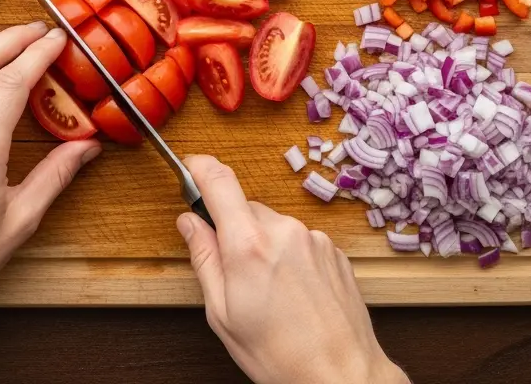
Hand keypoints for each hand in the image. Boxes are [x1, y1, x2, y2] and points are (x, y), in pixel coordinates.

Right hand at [177, 156, 407, 383]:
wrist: (341, 374)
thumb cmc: (280, 355)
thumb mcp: (222, 314)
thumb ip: (204, 259)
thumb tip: (190, 223)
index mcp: (249, 245)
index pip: (219, 181)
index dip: (199, 167)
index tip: (190, 168)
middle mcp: (284, 230)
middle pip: (245, 208)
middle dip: (233, 230)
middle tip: (233, 274)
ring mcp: (313, 238)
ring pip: (273, 226)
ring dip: (263, 247)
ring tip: (269, 294)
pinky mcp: (333, 250)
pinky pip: (299, 240)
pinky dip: (289, 257)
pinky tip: (292, 294)